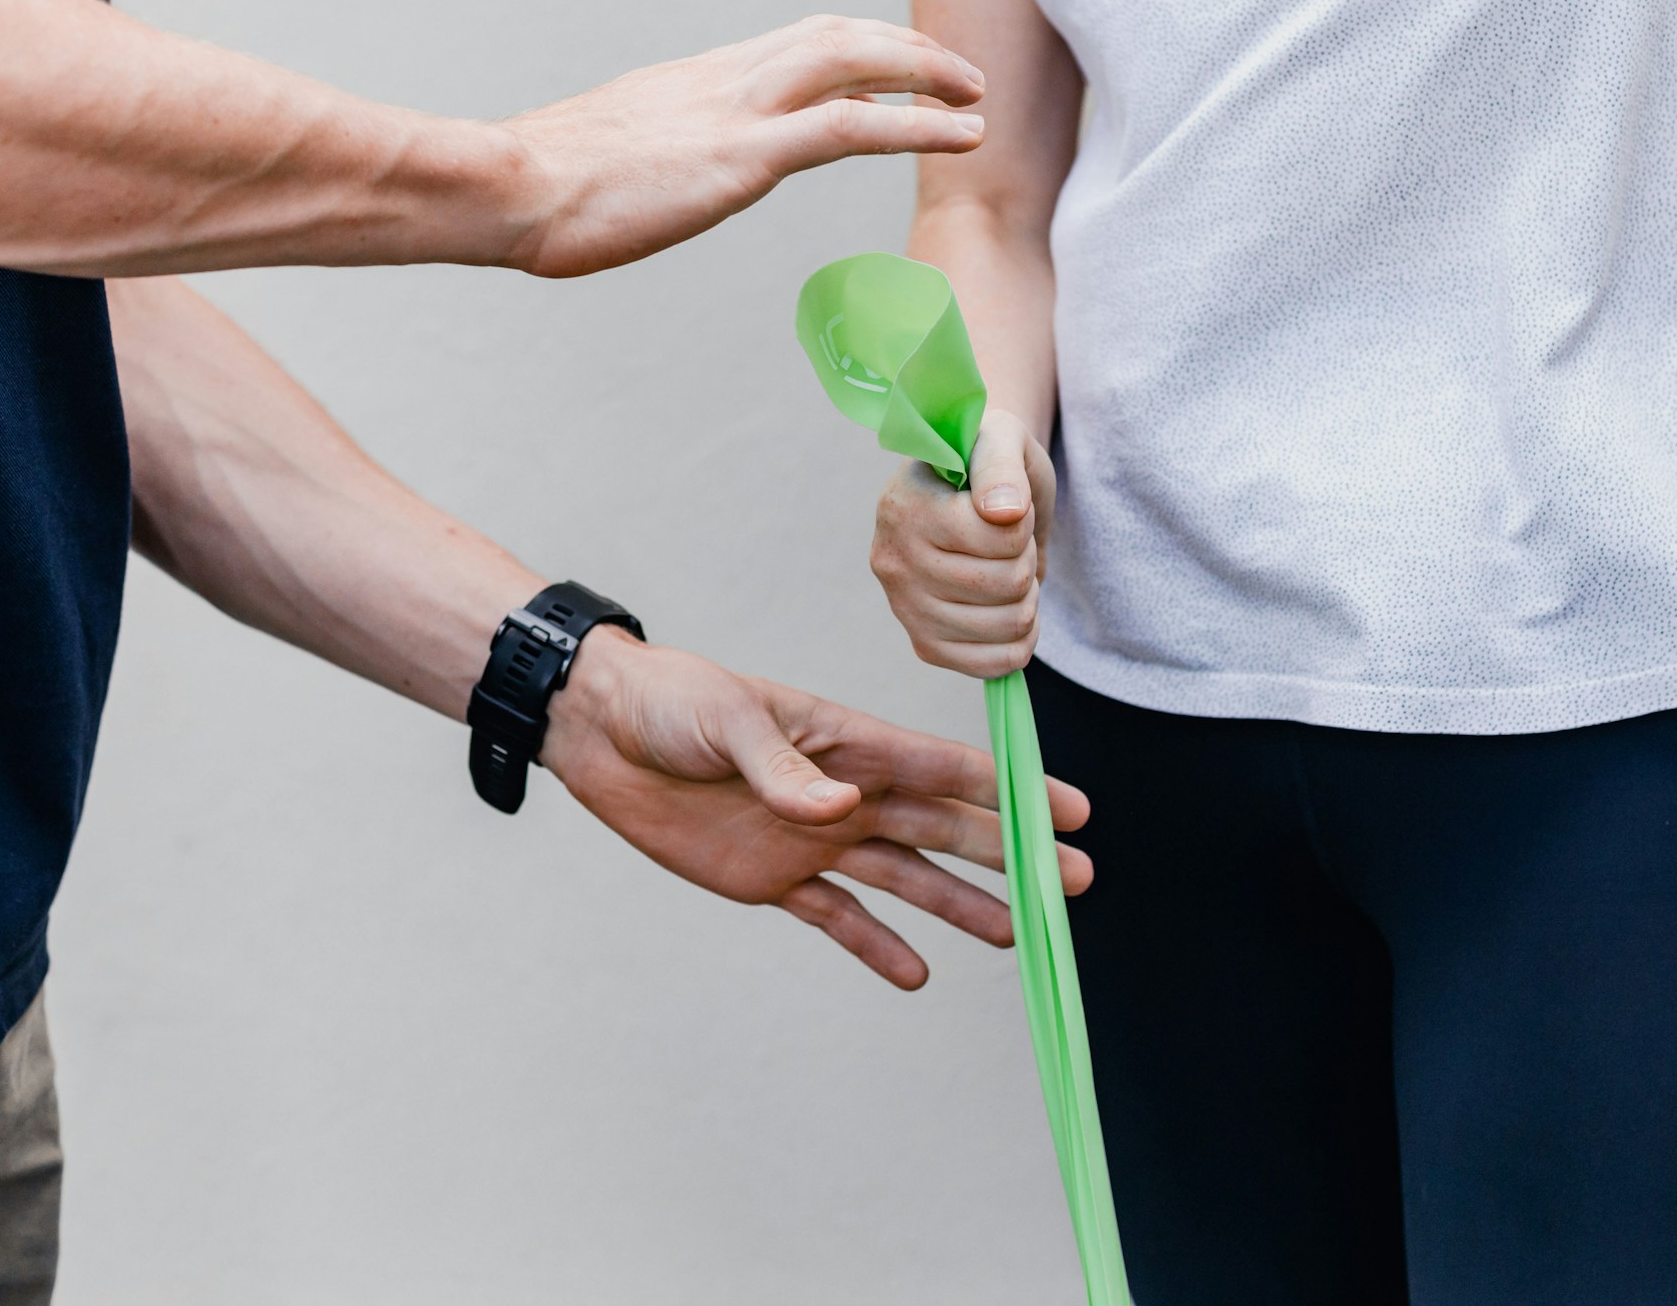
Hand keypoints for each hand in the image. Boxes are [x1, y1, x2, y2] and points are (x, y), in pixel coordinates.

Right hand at [501, 15, 985, 278]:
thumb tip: (646, 178)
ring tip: (974, 96)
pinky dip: (917, 125)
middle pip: (834, 35)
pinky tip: (961, 135)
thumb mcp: (601, 160)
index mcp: (690, 82)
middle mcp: (722, 80)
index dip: (853, 50)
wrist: (506, 187)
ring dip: (925, 73)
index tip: (891, 69)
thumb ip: (643, 159)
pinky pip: (852, 126)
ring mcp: (736, 111)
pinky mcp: (744, 155)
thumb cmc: (536, 191)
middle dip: (902, 48)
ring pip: (855, 61)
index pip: (790, 46)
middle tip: (954, 72)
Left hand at [539, 628, 1091, 987]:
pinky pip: (838, 917)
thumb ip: (784, 769)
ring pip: (905, 877)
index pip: (944, 770)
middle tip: (1075, 880)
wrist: (601, 732)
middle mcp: (844, 792)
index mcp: (847, 741)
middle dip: (1011, 854)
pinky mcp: (770, 878)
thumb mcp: (726, 721)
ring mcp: (812, 837)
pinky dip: (876, 946)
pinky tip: (917, 973)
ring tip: (1015, 935)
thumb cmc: (670, 703)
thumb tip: (841, 810)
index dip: (1010, 790)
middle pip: (944, 828)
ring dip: (959, 905)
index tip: (1071, 810)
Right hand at [870, 409, 1054, 678]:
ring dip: (1026, 597)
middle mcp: (892, 561)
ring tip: (1002, 569)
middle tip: (1007, 541)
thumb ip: (1001, 467)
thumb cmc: (987, 464)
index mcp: (904, 507)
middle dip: (1026, 559)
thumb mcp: (1001, 441)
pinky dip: (1019, 641)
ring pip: (1007, 625)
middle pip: (1007, 584)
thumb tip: (1003, 512)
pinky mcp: (924, 644)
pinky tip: (1008, 611)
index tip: (1006, 506)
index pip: (1001, 538)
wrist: (974, 494)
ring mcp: (904, 608)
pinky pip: (992, 665)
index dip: (1023, 523)